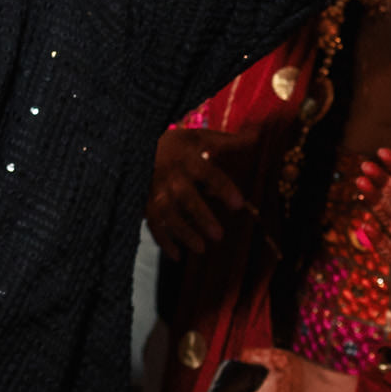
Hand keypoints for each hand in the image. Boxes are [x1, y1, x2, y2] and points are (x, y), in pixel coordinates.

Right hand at [148, 130, 246, 257]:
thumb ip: (228, 141)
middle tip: (219, 236)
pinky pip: (152, 223)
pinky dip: (162, 241)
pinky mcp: (143, 202)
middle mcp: (170, 174)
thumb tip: (258, 135)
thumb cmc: (174, 143)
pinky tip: (177, 257)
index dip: (223, 188)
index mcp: (187, 158)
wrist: (132, 143)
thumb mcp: (199, 138)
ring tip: (201, 249)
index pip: (208, 173)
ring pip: (167, 213)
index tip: (239, 205)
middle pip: (186, 197)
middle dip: (201, 216)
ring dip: (183, 232)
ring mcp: (154, 189)